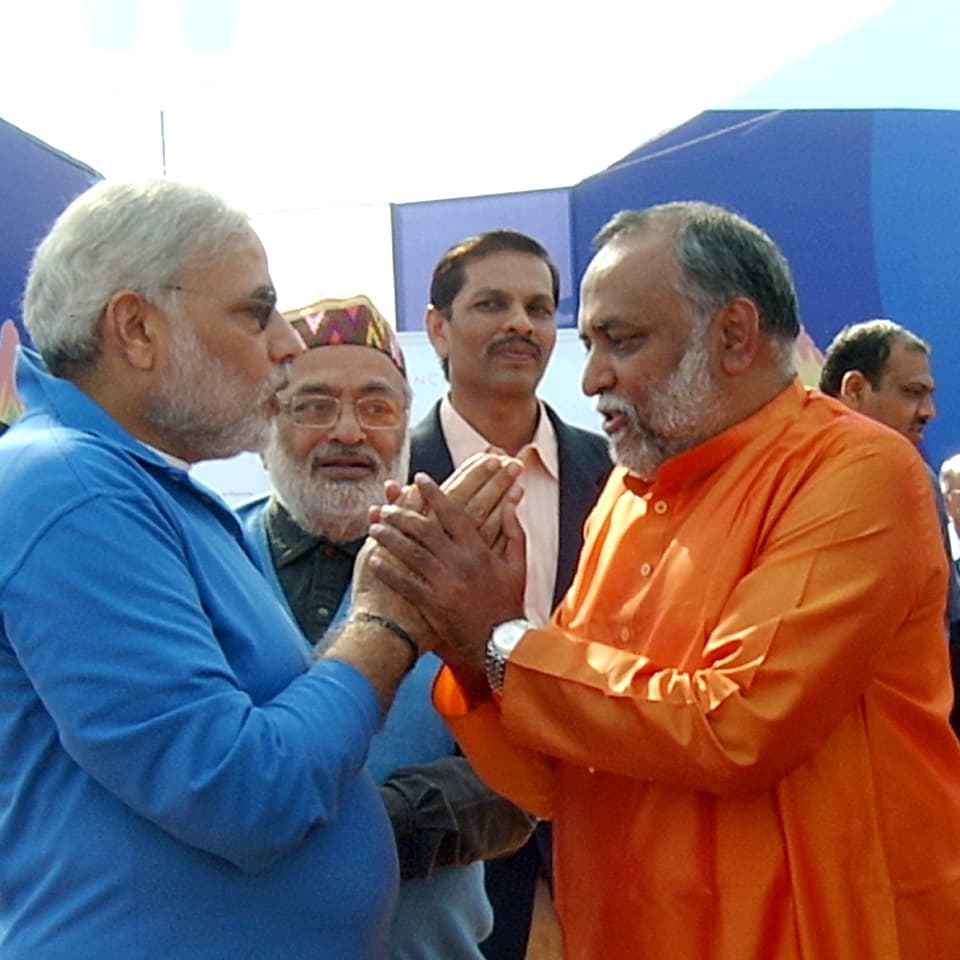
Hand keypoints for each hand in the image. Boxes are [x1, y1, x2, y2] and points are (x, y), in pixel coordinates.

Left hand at [366, 472, 525, 679]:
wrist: (502, 644)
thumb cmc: (509, 603)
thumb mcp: (518, 565)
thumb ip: (514, 531)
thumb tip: (512, 501)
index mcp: (479, 550)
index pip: (453, 513)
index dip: (435, 493)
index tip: (420, 478)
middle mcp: (460, 562)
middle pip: (424, 529)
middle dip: (402, 514)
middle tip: (387, 505)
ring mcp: (444, 583)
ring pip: (410, 552)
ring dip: (389, 537)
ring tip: (374, 526)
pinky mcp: (432, 604)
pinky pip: (404, 582)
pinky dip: (387, 570)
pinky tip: (373, 559)